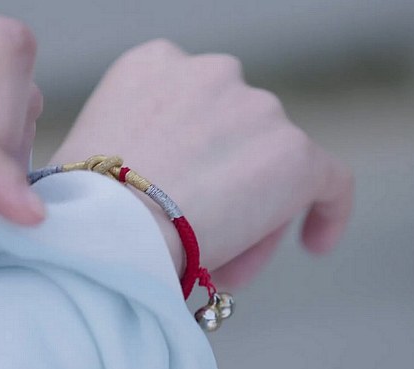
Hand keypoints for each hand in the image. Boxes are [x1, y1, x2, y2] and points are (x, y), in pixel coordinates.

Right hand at [51, 40, 353, 287]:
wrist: (107, 231)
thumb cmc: (84, 208)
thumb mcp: (95, 150)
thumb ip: (137, 144)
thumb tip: (164, 184)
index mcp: (155, 64)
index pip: (195, 106)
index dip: (195, 156)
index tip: (184, 195)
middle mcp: (211, 71)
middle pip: (237, 133)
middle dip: (223, 185)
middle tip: (200, 237)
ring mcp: (257, 108)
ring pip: (272, 164)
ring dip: (252, 210)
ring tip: (220, 259)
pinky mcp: (293, 153)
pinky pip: (328, 180)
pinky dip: (327, 211)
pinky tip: (316, 243)